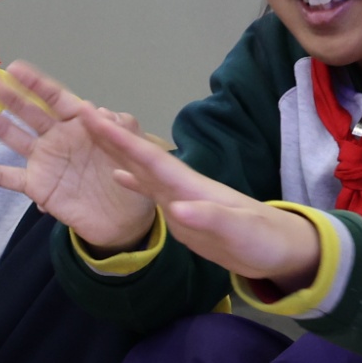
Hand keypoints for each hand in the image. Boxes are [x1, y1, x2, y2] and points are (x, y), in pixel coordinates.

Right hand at [0, 59, 159, 253]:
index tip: (13, 67)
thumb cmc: (133, 178)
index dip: (35, 82)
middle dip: (0, 90)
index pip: (55, 97)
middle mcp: (57, 136)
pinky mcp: (37, 187)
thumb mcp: (135, 149)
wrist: (127, 220)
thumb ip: (121, 128)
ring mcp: (44, 160)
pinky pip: (6, 178)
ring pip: (9, 135)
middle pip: (24, 108)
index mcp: (80, 122)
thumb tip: (99, 112)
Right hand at [75, 111, 325, 292]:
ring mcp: (180, 198)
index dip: (119, 139)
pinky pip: (148, 192)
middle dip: (111, 135)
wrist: (282, 251)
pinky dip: (132, 183)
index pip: (149, 157)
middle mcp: (181, 186)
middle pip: (140, 156)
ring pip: (141, 169)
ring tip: (90, 136)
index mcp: (190, 186)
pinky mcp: (182, 215)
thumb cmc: (263, 239)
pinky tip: (117, 177)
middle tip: (79, 111)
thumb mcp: (238, 232)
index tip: (91, 116)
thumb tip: (176, 209)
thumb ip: (209, 219)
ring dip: (117, 152)